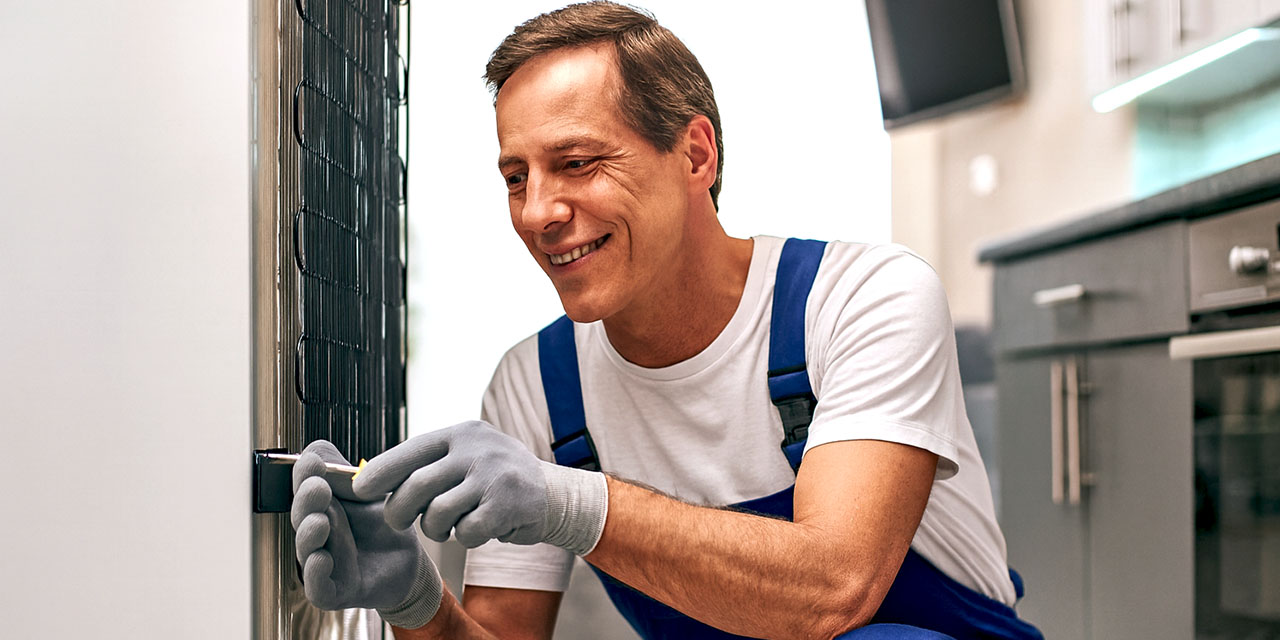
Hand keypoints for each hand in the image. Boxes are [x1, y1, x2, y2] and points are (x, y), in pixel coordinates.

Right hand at [291, 440, 442, 628]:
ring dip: (309, 534)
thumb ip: (345, 473)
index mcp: (322, 507)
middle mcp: (317, 534)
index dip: (304, 477)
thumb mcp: (371, 493)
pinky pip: (317, 586)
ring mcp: (322, 562)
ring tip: (320, 521)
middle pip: (303, 517)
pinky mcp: (333, 590)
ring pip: (306, 550)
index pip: (305, 490)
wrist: (410, 562)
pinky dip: (315, 573)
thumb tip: (315, 450)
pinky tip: (322, 558)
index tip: (311, 463)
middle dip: (307, 502)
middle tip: (317, 487)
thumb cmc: (383, 525)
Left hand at [352, 420, 608, 555]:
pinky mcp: (506, 505)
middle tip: (400, 521)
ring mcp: (492, 477)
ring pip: (438, 514)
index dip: (379, 473)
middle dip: (400, 511)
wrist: (552, 493)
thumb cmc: (493, 477)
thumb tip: (368, 476)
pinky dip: (465, 538)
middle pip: (416, 487)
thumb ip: (427, 462)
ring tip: (447, 525)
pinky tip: (477, 529)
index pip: (410, 451)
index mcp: (460, 434)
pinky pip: (465, 533)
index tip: (358, 490)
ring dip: (435, 529)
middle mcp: (475, 450)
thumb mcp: (465, 454)